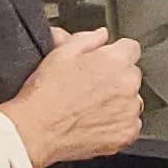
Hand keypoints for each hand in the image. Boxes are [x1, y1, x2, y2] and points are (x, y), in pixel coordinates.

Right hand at [4, 27, 142, 167]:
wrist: (35, 131)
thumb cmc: (44, 94)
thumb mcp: (60, 54)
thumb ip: (86, 38)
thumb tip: (101, 35)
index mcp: (115, 61)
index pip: (130, 48)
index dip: (114, 54)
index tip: (103, 63)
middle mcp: (127, 85)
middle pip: (131, 74)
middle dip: (115, 77)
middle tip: (89, 87)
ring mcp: (129, 110)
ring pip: (131, 99)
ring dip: (118, 100)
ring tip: (89, 106)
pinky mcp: (127, 132)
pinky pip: (130, 123)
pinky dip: (117, 123)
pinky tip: (94, 121)